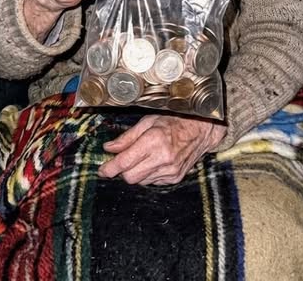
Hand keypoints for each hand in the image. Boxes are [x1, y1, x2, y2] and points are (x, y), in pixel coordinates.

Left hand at [98, 115, 226, 185]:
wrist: (200, 130)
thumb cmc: (174, 121)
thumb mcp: (148, 121)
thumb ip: (127, 137)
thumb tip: (109, 147)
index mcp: (154, 140)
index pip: (124, 162)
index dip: (109, 168)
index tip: (102, 170)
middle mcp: (162, 158)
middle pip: (130, 177)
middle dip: (122, 171)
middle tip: (121, 161)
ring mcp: (170, 170)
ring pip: (141, 181)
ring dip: (136, 172)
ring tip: (142, 156)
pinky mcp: (175, 178)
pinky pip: (153, 182)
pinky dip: (148, 174)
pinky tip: (154, 161)